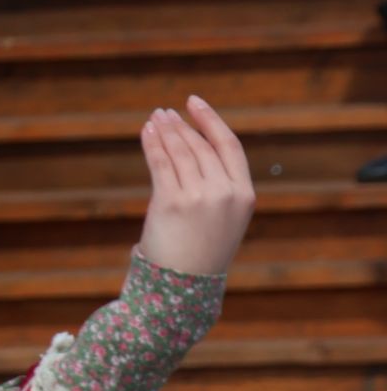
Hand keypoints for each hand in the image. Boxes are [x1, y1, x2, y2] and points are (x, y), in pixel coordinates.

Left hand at [136, 97, 256, 276]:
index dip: (211, 121)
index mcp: (244, 195)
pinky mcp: (170, 203)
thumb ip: (218, 185)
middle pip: (201, 146)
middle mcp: (224, 193)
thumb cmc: (200, 251)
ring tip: (155, 118)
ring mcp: (198, 197)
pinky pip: (160, 164)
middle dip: (181, 126)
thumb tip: (189, 147)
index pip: (229, 146)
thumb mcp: (224, 217)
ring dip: (165, 131)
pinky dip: (152, 145)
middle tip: (165, 112)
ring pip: (180, 152)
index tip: (195, 103)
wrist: (183, 286)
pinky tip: (146, 132)